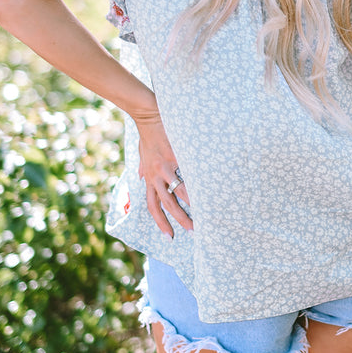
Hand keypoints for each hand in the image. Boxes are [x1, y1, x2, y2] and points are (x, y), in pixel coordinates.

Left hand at [134, 108, 192, 237]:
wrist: (148, 116)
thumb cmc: (147, 136)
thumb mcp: (141, 155)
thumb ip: (142, 167)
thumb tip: (140, 175)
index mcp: (149, 178)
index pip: (153, 206)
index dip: (160, 223)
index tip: (169, 237)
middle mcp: (156, 175)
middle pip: (168, 204)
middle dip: (180, 219)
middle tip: (193, 231)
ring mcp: (166, 166)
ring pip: (180, 191)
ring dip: (192, 203)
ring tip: (205, 211)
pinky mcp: (176, 156)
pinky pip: (190, 170)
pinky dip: (200, 178)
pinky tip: (211, 185)